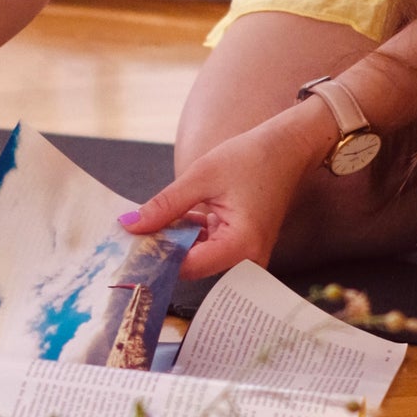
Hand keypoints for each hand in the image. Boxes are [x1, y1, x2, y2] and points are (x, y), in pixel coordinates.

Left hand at [121, 107, 332, 279]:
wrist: (287, 150)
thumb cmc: (252, 158)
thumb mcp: (201, 176)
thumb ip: (165, 205)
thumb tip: (131, 225)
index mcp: (241, 244)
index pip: (188, 267)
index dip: (157, 257)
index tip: (129, 246)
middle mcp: (248, 259)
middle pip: (192, 267)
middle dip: (163, 250)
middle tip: (132, 234)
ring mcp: (247, 256)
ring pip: (197, 259)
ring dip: (174, 242)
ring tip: (150, 223)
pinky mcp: (242, 248)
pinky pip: (208, 250)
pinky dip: (189, 236)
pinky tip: (174, 219)